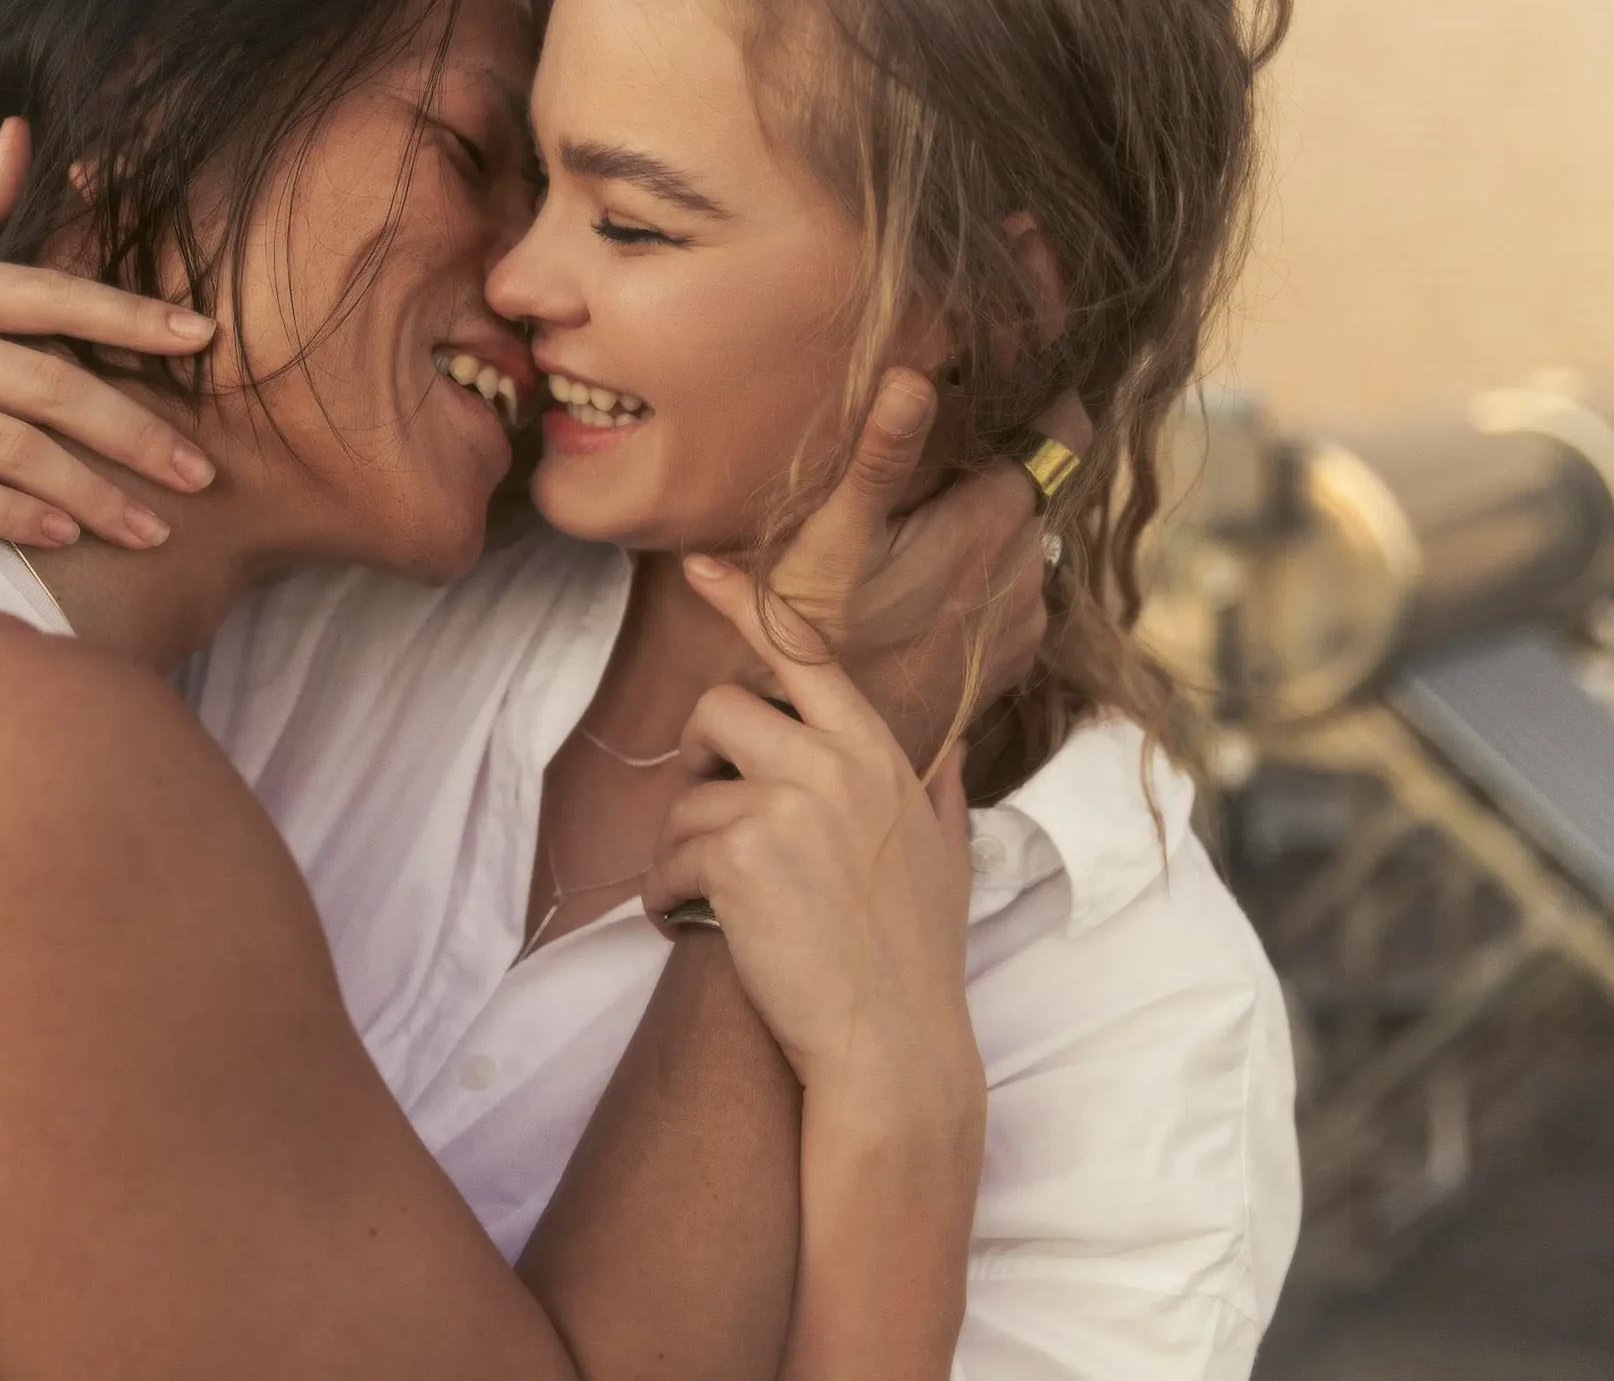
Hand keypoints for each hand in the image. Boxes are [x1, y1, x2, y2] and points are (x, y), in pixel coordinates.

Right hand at [0, 119, 219, 549]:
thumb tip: (27, 130)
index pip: (52, 295)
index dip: (132, 317)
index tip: (206, 339)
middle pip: (50, 386)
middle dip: (137, 435)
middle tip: (203, 476)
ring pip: (11, 449)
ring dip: (91, 495)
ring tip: (150, 530)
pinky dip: (13, 515)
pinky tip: (62, 538)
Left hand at [648, 556, 981, 1109]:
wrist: (894, 1046)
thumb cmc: (916, 959)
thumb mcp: (944, 856)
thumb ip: (935, 789)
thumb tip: (947, 742)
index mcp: (877, 754)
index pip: (805, 653)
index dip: (745, 602)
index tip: (699, 567)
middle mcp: (833, 764)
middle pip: (720, 709)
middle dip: (700, 760)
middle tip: (714, 819)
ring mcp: (784, 806)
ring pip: (686, 795)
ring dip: (683, 851)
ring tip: (718, 903)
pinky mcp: (736, 857)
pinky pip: (666, 861)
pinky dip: (666, 901)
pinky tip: (697, 931)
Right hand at [764, 369, 1091, 765]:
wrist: (832, 750)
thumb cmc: (818, 638)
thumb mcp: (832, 539)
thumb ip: (880, 457)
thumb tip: (913, 377)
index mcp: (992, 524)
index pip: (1064, 432)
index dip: (1046, 401)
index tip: (1016, 379)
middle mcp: (1027, 569)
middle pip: (1038, 485)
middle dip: (1004, 464)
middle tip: (940, 461)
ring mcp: (1026, 617)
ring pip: (1029, 538)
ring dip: (993, 525)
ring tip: (926, 532)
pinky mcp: (1014, 656)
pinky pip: (1018, 590)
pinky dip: (987, 576)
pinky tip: (929, 588)